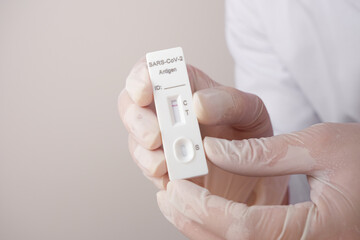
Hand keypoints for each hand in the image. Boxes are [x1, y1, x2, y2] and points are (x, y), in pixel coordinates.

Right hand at [118, 57, 287, 216]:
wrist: (257, 178)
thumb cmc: (252, 138)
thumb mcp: (252, 114)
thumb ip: (229, 103)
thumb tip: (198, 103)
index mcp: (187, 89)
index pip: (153, 71)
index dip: (141, 76)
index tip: (144, 91)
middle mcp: (169, 113)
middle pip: (131, 105)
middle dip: (137, 120)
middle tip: (156, 136)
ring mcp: (162, 141)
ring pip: (135, 139)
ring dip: (144, 151)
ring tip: (165, 163)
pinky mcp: (162, 168)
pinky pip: (147, 167)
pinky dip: (153, 170)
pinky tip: (168, 175)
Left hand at [157, 123, 359, 238]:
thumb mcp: (318, 145)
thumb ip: (263, 153)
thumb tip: (213, 151)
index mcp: (319, 230)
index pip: (245, 228)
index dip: (205, 208)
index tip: (177, 185)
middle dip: (194, 221)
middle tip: (167, 195)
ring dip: (201, 228)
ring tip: (175, 202)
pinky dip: (219, 229)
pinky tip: (202, 211)